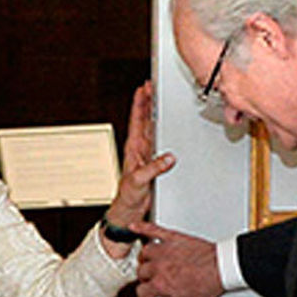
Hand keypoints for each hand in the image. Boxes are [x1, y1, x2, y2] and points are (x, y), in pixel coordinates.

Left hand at [105, 81, 174, 229]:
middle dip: (147, 101)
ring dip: (154, 113)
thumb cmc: (128, 196)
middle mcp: (139, 148)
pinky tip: (167, 124)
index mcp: (133, 148)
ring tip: (157, 98)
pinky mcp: (154, 162)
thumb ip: (154, 168)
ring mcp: (147, 154)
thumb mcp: (140, 181)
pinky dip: (164, 130)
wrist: (129, 210)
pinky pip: (160, 141)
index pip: (137, 120)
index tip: (143, 88)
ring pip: (152, 128)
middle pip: (144, 119)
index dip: (139, 103)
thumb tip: (168, 157)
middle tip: (151, 86)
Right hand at [130, 221, 222, 296]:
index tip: (148, 296)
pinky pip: (152, 230)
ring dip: (145, 258)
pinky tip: (134, 227)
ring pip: (144, 253)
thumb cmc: (209, 285)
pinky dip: (141, 228)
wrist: (222, 266)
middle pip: (141, 272)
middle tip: (154, 279)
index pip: (142, 292)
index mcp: (160, 284)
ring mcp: (164, 250)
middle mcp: (158, 266)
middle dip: (146, 277)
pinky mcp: (172, 237)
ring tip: (151, 262)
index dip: (145, 296)